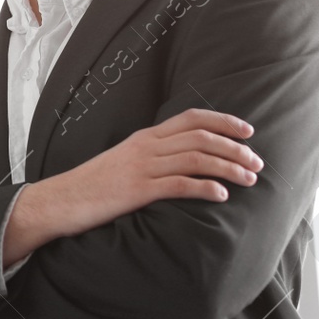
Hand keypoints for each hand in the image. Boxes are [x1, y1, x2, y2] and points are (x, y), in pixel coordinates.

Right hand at [5, 109, 260, 263]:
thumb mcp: (124, 161)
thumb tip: (182, 160)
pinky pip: (179, 185)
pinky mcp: (137, 191)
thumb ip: (152, 156)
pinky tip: (221, 196)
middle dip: (235, 148)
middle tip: (257, 163)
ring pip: (196, 159)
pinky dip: (204, 188)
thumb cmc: (94, 185)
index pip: (191, 118)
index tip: (248, 131)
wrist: (61, 200)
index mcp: (145, 137)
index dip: (223, 121)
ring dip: (228, 168)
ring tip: (249, 180)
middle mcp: (146, 147)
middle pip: (201, 137)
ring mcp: (142, 168)